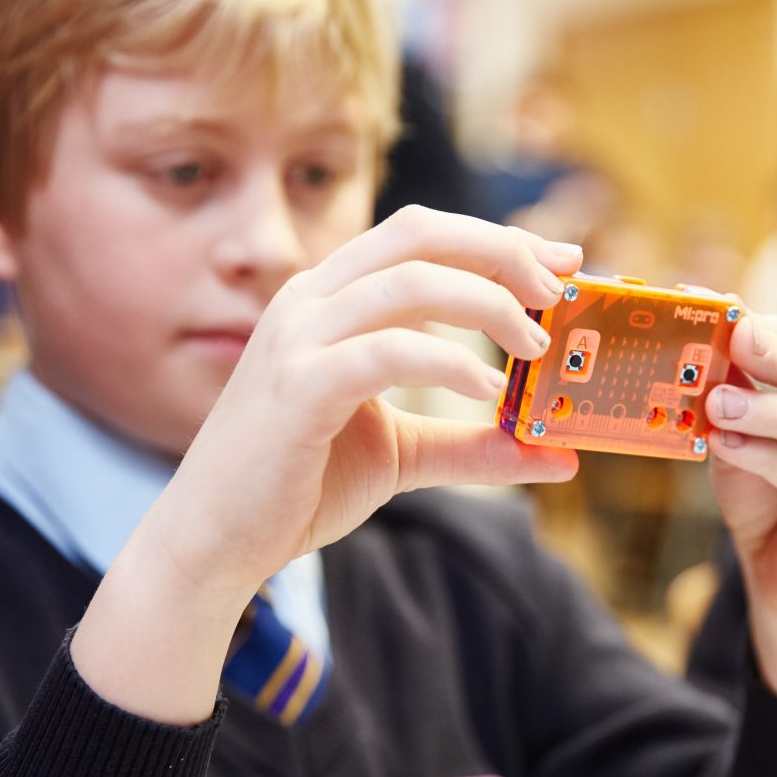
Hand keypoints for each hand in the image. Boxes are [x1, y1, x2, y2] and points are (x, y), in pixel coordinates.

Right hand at [74, 206, 580, 721]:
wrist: (213, 542)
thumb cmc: (296, 486)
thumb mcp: (401, 454)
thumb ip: (473, 446)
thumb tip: (558, 455)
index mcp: (330, 298)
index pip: (422, 235)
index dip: (498, 238)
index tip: (564, 263)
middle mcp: (310, 300)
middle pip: (421, 234)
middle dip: (502, 251)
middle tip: (558, 293)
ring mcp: (299, 338)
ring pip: (410, 281)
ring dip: (487, 303)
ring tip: (534, 345)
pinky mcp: (297, 388)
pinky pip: (386, 350)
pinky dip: (447, 360)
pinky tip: (485, 388)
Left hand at [705, 313, 776, 707]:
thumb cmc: (768, 488)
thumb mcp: (744, 423)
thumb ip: (737, 378)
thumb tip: (714, 311)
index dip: (768, 322)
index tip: (717, 310)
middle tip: (738, 339)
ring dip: (773, 411)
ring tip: (718, 403)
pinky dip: (769, 458)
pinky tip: (728, 445)